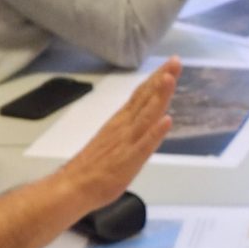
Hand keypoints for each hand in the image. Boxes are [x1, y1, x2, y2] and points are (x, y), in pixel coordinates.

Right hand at [57, 58, 178, 207]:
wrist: (73, 187)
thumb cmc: (94, 167)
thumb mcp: (115, 139)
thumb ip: (130, 126)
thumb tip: (147, 116)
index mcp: (121, 121)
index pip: (142, 94)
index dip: (157, 77)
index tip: (171, 62)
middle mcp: (124, 126)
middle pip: (145, 98)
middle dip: (162, 78)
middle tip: (176, 60)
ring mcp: (126, 142)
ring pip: (146, 115)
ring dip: (158, 96)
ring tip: (170, 78)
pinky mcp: (128, 160)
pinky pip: (144, 145)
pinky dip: (155, 132)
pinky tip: (166, 121)